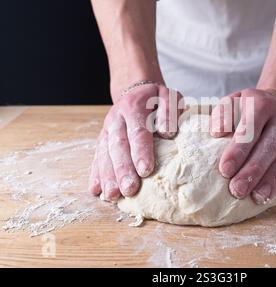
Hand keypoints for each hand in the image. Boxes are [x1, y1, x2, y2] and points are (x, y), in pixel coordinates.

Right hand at [90, 83, 182, 199]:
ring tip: (112, 196)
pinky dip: (96, 174)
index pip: (138, 131)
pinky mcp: (102, 140)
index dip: (141, 151)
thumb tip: (168, 132)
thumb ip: (169, 111)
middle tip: (129, 190)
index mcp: (134, 108)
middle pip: (118, 146)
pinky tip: (96, 190)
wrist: (134, 90)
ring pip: (104, 154)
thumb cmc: (156, 99)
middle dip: (123, 170)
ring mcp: (107, 130)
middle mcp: (116, 120)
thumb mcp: (168, 96)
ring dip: (108, 176)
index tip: (146, 170)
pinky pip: (96, 157)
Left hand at [210, 88, 275, 202]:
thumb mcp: (234, 101)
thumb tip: (216, 133)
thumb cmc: (252, 107)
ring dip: (271, 181)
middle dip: (252, 172)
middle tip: (237, 190)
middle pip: (268, 149)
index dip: (238, 151)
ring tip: (257, 197)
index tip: (225, 170)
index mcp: (262, 106)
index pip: (249, 130)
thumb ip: (223, 114)